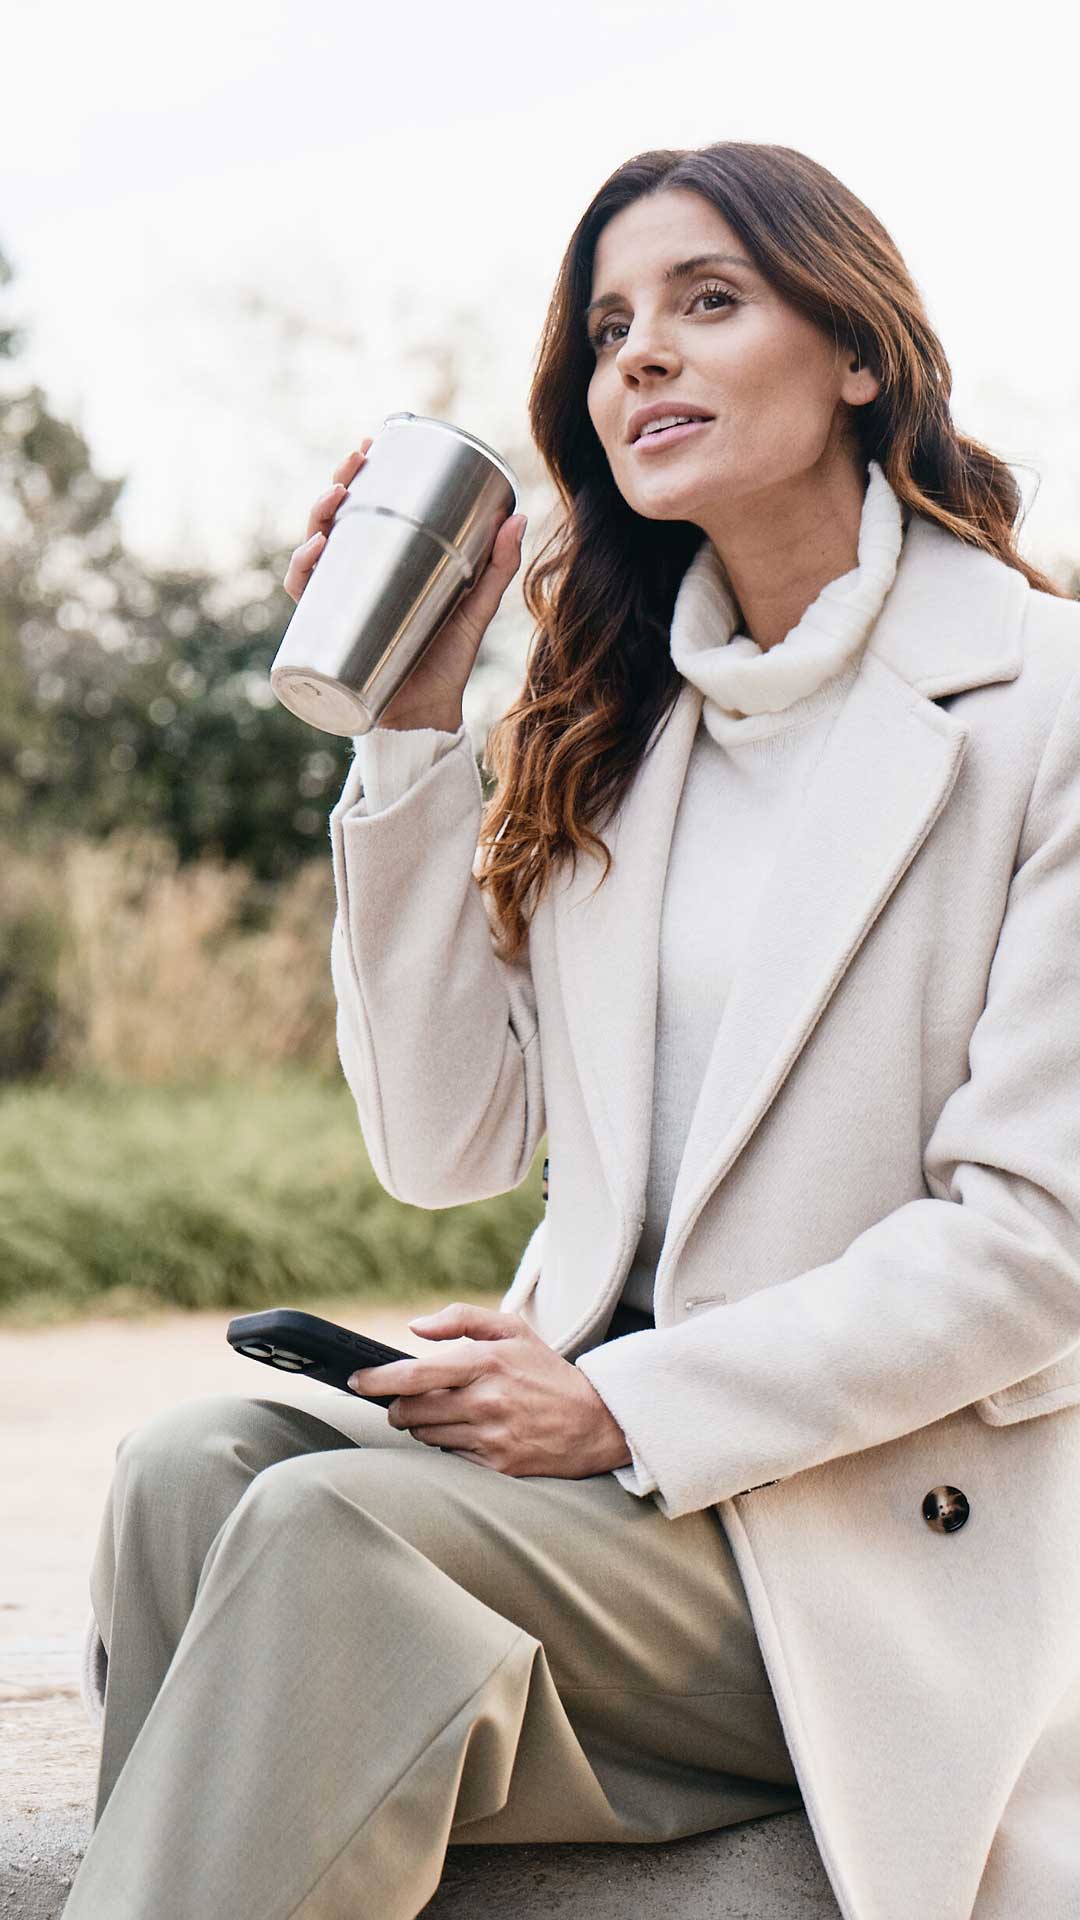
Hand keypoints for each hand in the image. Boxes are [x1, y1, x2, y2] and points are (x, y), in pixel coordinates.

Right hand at [282, 442, 527, 733]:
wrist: (428, 715)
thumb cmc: (449, 661)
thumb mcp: (476, 607)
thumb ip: (497, 566)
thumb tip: (518, 515)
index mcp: (384, 566)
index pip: (363, 510)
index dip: (359, 475)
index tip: (369, 443)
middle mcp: (354, 581)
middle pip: (333, 524)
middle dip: (335, 488)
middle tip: (352, 465)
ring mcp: (338, 607)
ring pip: (313, 553)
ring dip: (314, 520)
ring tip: (334, 502)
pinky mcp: (328, 636)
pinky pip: (306, 601)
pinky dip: (303, 574)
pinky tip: (314, 553)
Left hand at [348, 1302, 632, 1478]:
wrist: (595, 1420)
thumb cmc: (547, 1371)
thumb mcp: (513, 1330)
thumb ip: (461, 1319)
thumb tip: (414, 1328)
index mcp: (485, 1362)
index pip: (414, 1375)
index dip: (377, 1380)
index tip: (356, 1381)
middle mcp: (486, 1400)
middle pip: (410, 1410)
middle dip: (396, 1406)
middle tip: (400, 1402)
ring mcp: (491, 1435)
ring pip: (426, 1434)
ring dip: (421, 1424)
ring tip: (440, 1413)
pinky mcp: (497, 1465)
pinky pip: (450, 1455)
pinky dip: (448, 1443)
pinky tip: (467, 1432)